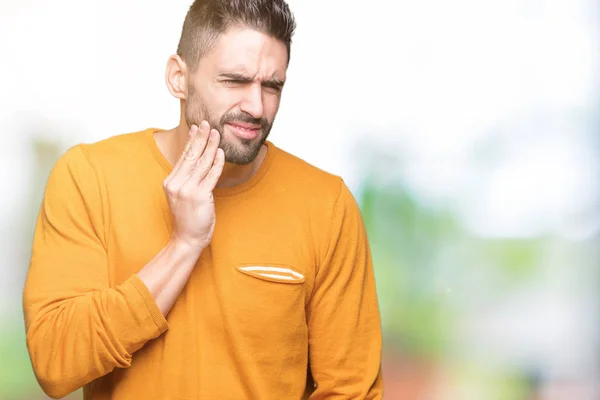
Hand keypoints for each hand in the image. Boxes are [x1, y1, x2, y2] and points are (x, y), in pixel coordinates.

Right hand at [162, 121, 224, 250]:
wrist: (187, 239)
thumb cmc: (188, 218)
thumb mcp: (182, 196)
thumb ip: (186, 179)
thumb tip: (195, 161)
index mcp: (170, 182)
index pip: (183, 157)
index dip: (191, 141)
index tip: (197, 128)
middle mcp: (176, 183)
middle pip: (191, 155)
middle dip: (201, 138)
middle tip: (207, 123)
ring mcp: (187, 189)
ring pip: (201, 163)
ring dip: (210, 146)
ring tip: (217, 133)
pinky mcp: (199, 196)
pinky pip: (210, 175)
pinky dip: (216, 163)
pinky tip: (220, 153)